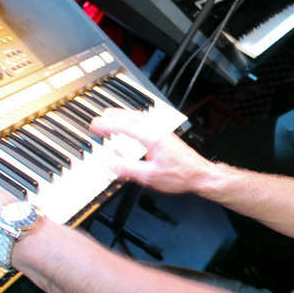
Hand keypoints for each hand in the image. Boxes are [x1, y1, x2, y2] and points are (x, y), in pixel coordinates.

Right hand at [90, 108, 213, 194]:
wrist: (200, 175)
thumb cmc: (179, 176)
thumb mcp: (148, 177)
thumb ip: (126, 169)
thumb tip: (107, 162)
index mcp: (151, 138)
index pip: (124, 126)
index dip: (106, 124)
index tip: (94, 125)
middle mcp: (157, 131)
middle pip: (131, 116)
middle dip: (113, 116)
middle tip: (98, 119)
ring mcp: (163, 132)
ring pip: (139, 117)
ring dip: (123, 115)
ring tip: (111, 117)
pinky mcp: (166, 136)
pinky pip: (146, 121)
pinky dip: (133, 120)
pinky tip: (132, 126)